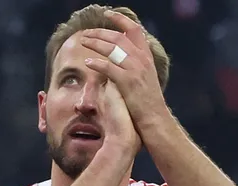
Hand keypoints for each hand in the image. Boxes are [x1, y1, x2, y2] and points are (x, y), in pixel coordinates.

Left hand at [78, 11, 171, 133]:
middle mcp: (142, 60)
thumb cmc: (147, 102)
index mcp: (146, 57)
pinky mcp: (128, 82)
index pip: (134, 30)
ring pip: (112, 48)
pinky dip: (96, 63)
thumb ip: (134, 65)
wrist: (155, 119)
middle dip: (100, 32)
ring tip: (83, 41)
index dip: (120, 19)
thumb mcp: (145, 78)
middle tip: (86, 32)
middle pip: (119, 37)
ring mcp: (136, 70)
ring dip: (95, 42)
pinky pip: (108, 67)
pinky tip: (87, 62)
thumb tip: (119, 56)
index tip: (107, 15)